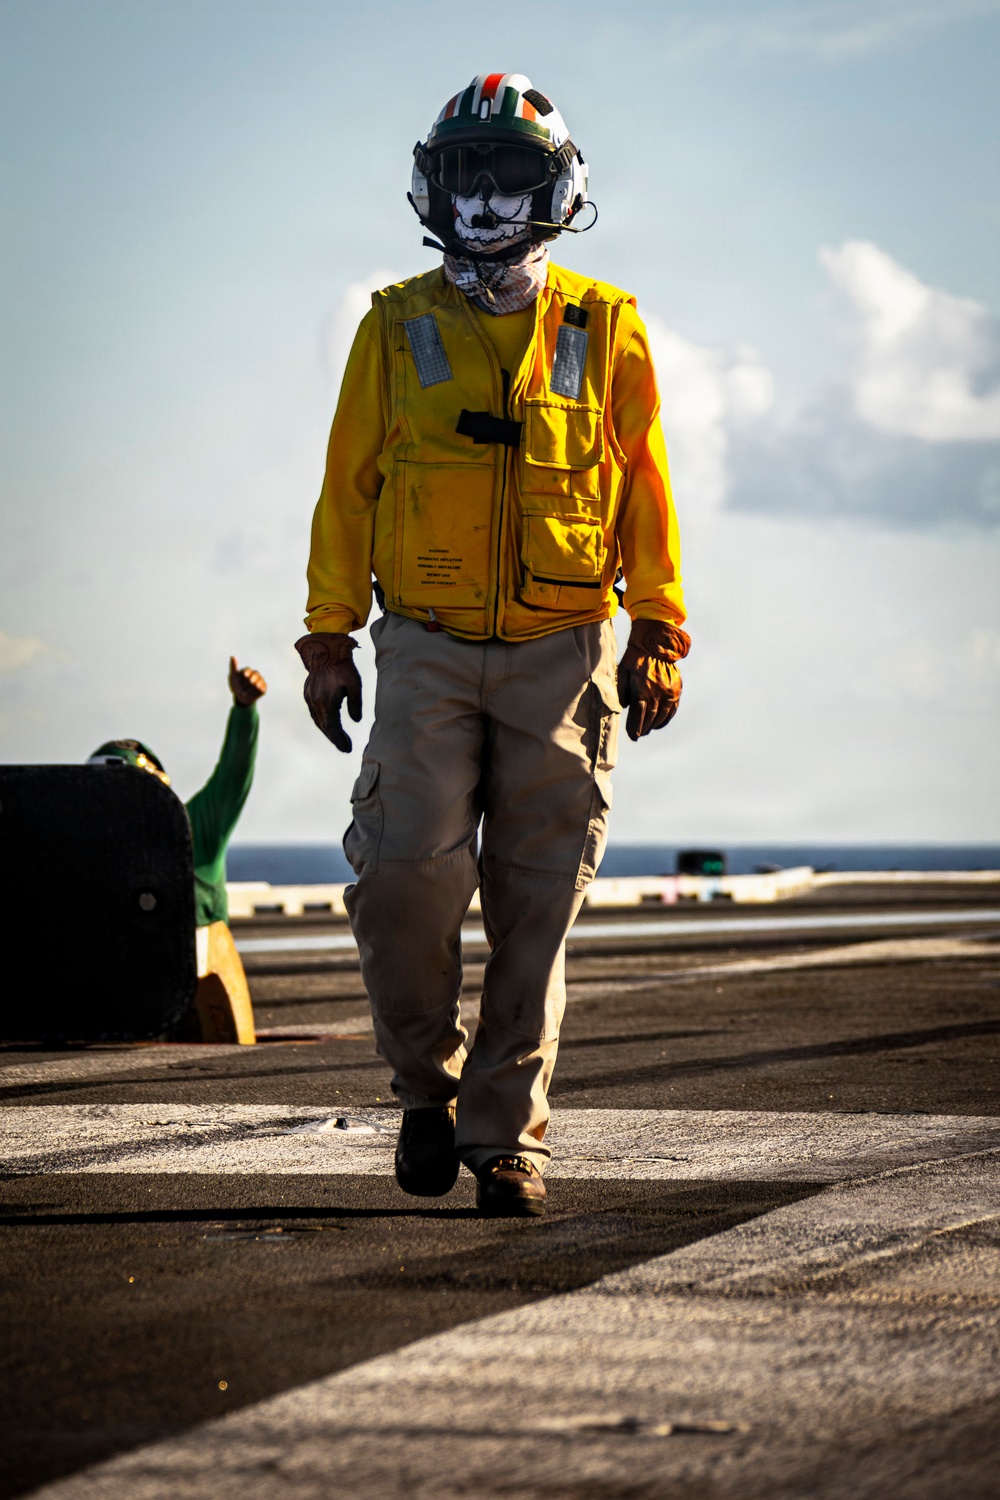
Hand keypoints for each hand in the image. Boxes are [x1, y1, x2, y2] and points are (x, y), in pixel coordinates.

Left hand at [229, 656, 267, 705]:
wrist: (241, 697)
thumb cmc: (236, 686)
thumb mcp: (233, 677)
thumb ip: (233, 667)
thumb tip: (232, 656)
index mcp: (248, 671)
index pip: (248, 670)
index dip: (247, 672)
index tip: (244, 675)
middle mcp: (256, 675)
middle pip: (255, 675)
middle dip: (248, 682)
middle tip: (243, 687)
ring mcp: (260, 681)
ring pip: (258, 683)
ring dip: (251, 689)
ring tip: (245, 692)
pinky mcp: (264, 688)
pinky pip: (261, 689)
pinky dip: (255, 692)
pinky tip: (251, 694)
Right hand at [294, 632, 362, 751]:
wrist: (324, 650)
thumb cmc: (343, 667)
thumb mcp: (355, 684)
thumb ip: (356, 704)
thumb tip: (356, 720)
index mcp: (326, 701)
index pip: (332, 727)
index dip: (339, 739)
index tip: (348, 749)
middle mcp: (315, 702)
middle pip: (324, 726)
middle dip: (335, 738)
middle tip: (346, 747)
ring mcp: (309, 698)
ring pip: (318, 720)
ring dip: (328, 731)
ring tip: (339, 739)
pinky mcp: (308, 694)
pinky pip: (315, 713)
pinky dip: (322, 721)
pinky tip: (329, 725)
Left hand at [617, 619, 690, 741]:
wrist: (656, 643)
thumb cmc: (636, 657)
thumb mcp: (623, 671)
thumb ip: (622, 691)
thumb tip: (624, 707)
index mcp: (642, 690)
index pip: (638, 715)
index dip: (634, 727)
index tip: (632, 735)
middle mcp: (657, 694)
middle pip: (650, 718)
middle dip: (643, 728)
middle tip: (638, 734)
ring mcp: (668, 692)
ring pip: (662, 715)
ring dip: (654, 725)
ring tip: (648, 729)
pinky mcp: (676, 689)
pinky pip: (672, 709)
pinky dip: (666, 718)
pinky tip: (660, 722)